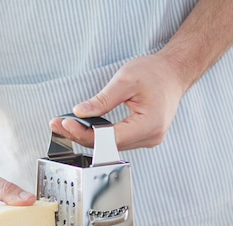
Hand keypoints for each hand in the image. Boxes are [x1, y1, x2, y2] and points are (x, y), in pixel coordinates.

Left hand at [49, 53, 186, 150]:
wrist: (174, 72)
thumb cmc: (155, 72)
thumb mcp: (125, 80)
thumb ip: (102, 100)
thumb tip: (79, 112)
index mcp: (148, 125)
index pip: (108, 138)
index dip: (84, 133)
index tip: (65, 123)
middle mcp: (149, 137)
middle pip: (106, 145)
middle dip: (80, 135)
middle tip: (57, 124)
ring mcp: (147, 140)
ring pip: (108, 145)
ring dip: (86, 136)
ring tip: (65, 125)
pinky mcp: (141, 137)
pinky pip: (114, 140)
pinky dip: (97, 135)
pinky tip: (82, 127)